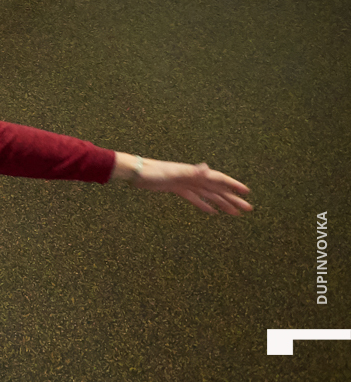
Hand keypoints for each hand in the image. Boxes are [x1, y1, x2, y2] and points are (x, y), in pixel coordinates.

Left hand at [132, 157, 252, 214]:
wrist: (134, 171)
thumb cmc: (152, 171)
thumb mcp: (172, 172)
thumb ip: (190, 171)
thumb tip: (206, 168)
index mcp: (194, 173)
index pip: (218, 179)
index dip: (233, 185)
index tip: (247, 192)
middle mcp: (192, 177)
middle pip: (217, 189)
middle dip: (232, 198)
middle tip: (248, 208)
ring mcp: (185, 183)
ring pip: (208, 195)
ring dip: (221, 203)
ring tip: (235, 213)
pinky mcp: (176, 189)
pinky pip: (194, 198)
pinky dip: (203, 204)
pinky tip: (212, 212)